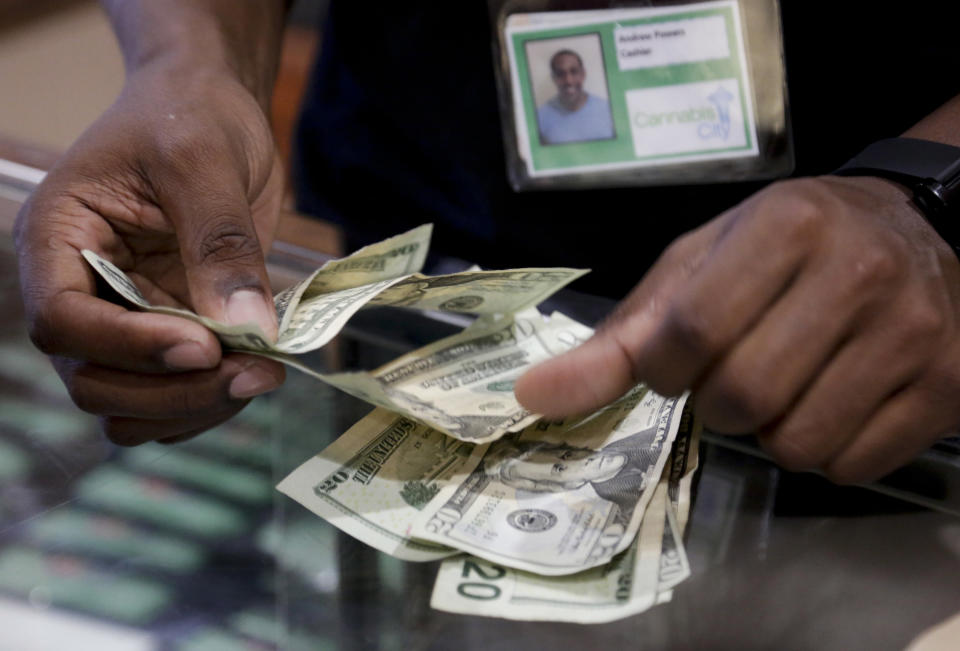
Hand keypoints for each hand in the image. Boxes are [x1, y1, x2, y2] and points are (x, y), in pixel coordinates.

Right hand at [15, 62, 285, 445]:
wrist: (213, 110)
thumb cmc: (191, 114)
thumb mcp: (203, 159)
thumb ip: (220, 242)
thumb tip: (248, 328)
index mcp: (58, 239)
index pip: (62, 319)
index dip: (128, 346)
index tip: (204, 346)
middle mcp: (80, 290)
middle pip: (93, 381)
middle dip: (174, 391)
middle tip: (255, 372)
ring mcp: (122, 320)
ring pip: (130, 405)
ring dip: (195, 407)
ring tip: (264, 372)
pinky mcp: (167, 335)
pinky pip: (171, 399)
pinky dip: (210, 403)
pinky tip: (257, 370)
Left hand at [516, 176, 959, 482]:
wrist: (919, 229)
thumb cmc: (788, 244)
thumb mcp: (701, 264)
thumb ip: (623, 334)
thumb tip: (533, 398)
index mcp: (784, 227)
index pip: (689, 333)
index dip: (664, 370)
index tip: (674, 363)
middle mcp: (858, 273)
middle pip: (741, 399)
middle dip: (715, 404)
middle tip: (735, 371)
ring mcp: (914, 334)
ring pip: (796, 444)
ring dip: (768, 431)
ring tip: (785, 382)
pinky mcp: (947, 388)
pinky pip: (849, 467)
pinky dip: (821, 452)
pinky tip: (831, 401)